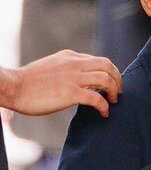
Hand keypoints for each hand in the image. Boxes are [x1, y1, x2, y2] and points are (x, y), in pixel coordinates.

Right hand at [0, 50, 121, 116]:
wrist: (13, 87)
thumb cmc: (29, 81)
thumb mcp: (52, 66)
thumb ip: (67, 69)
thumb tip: (79, 79)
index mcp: (70, 57)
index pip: (98, 60)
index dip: (109, 72)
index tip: (111, 83)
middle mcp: (75, 63)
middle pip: (108, 66)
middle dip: (117, 79)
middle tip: (118, 92)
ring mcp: (74, 78)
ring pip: (106, 80)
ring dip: (114, 91)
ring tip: (113, 101)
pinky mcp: (70, 93)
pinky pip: (97, 98)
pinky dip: (104, 106)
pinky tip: (104, 113)